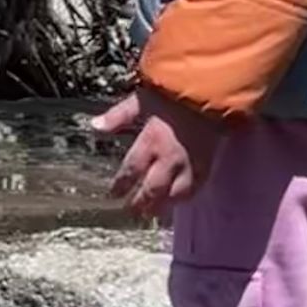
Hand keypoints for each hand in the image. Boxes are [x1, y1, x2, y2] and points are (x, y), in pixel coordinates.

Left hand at [96, 85, 228, 218]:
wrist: (212, 93)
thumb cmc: (173, 95)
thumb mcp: (141, 100)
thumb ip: (118, 116)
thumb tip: (94, 126)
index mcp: (151, 141)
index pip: (131, 170)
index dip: (120, 185)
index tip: (113, 194)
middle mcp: (169, 158)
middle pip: (151, 190)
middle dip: (139, 203)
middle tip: (131, 212)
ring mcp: (189, 165)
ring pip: (173, 196)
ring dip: (161, 206)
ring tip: (151, 214)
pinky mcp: (206, 166)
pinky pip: (194, 190)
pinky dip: (184, 199)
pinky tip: (177, 202)